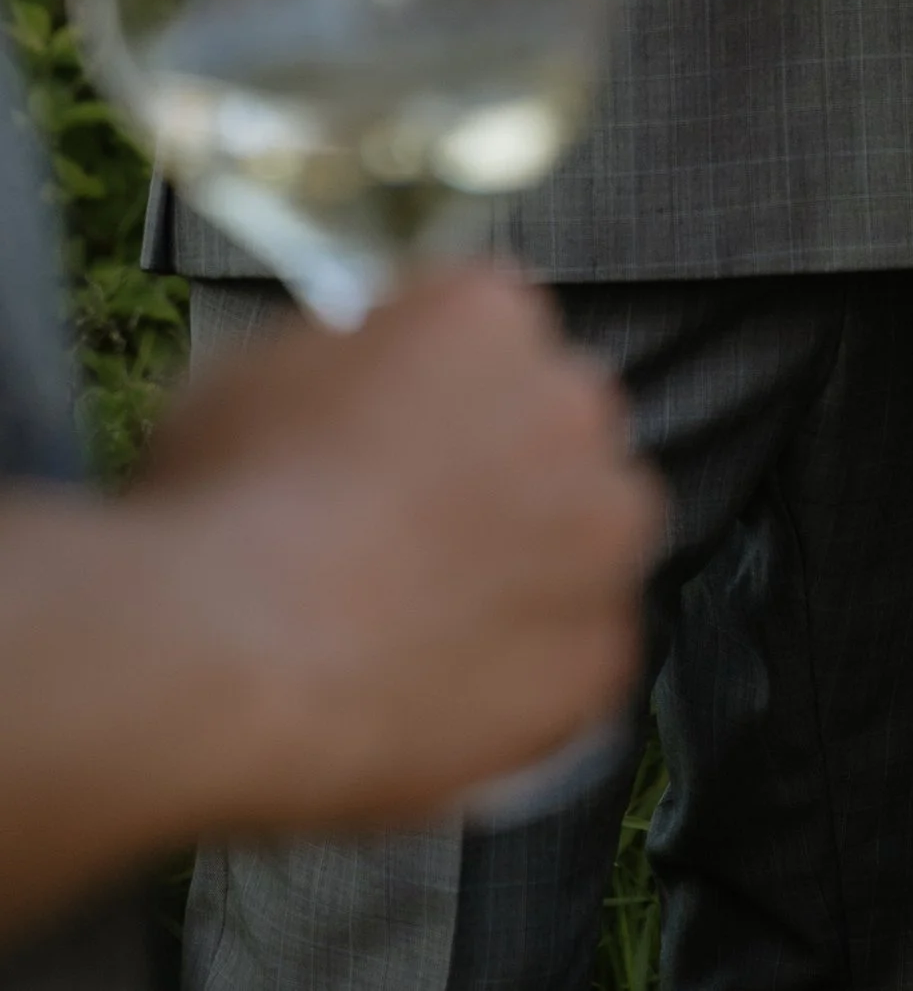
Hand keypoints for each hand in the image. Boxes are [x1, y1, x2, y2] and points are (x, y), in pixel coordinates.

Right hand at [140, 265, 660, 832]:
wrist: (223, 651)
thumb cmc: (221, 506)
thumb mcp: (264, 368)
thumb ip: (352, 356)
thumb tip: (364, 379)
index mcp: (490, 313)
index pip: (494, 333)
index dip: (441, 392)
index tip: (402, 436)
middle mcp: (571, 402)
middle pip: (558, 425)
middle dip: (505, 470)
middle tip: (417, 534)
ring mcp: (599, 529)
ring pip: (589, 536)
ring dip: (534, 565)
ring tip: (432, 621)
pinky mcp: (600, 650)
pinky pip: (582, 652)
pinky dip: (530, 673)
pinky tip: (447, 689)